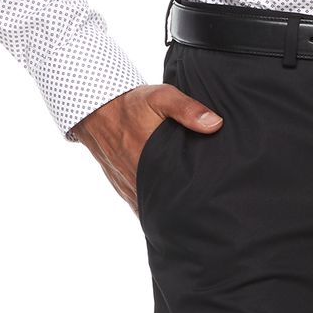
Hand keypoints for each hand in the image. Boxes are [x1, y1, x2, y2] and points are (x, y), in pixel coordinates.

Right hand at [70, 85, 223, 213]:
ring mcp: (131, 190)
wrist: (97, 111)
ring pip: (155, 212)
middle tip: (207, 210)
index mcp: (152, 163)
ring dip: (170, 213)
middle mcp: (140, 182)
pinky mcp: (125, 192)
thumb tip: (215, 124)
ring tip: (191, 215)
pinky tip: (170, 213)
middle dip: (186, 211)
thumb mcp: (160, 98)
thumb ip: (187, 110)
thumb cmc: (132, 105)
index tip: (212, 201)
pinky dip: (155, 212)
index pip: (179, 193)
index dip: (196, 200)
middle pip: (169, 207)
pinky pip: (143, 209)